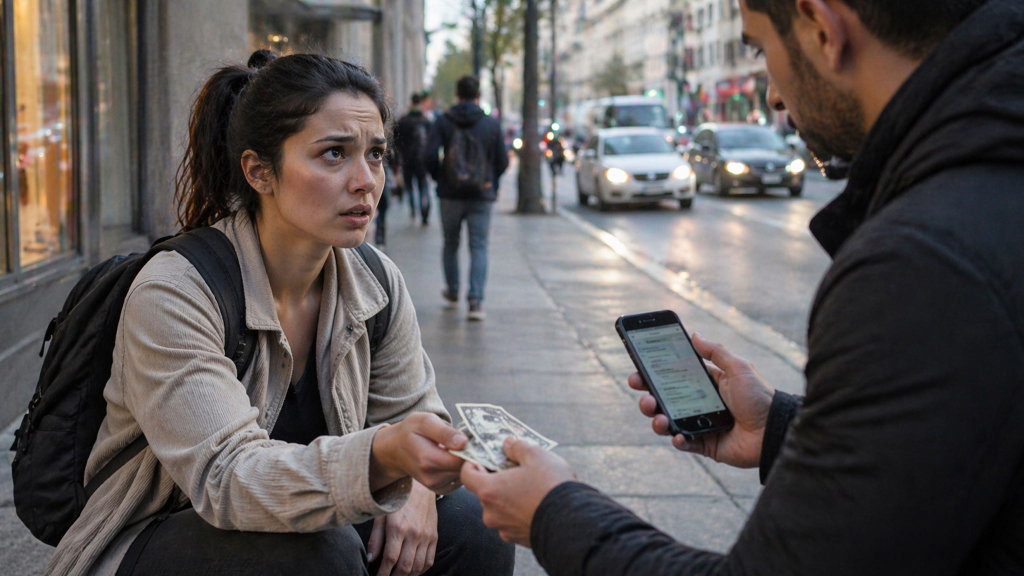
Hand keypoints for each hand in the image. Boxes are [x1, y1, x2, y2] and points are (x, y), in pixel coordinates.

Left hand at [366, 481, 437, 575]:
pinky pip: (429, 560)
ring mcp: (426, 536)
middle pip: (405, 567)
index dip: (383, 574)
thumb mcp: (381, 515)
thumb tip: (370, 559)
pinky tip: (412, 571)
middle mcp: (414, 534)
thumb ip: (376, 539)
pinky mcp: (434, 537)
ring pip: (418, 567)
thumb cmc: (397, 499)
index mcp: (398, 528)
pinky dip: (421, 570)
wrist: (420, 486)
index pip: (390, 559)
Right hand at [370, 413, 468, 493]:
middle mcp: (431, 477)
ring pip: (464, 476)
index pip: (461, 460)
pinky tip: (454, 459)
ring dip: (466, 464)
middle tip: (467, 442)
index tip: (473, 438)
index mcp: (428, 459)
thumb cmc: (411, 432)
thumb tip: (464, 442)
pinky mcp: (440, 490)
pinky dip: (460, 471)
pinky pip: (460, 482)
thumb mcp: (425, 422)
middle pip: (464, 469)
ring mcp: (435, 486)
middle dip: (471, 456)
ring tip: (458, 449)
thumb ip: (445, 432)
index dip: (472, 449)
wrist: (395, 449)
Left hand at [460, 437, 576, 546]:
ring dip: (508, 495)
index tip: (485, 457)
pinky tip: (536, 502)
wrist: (574, 522)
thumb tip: (507, 443)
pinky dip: (519, 510)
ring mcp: (504, 529)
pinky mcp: (518, 539)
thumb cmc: (551, 486)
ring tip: (529, 485)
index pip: (467, 475)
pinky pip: (512, 520)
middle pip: (484, 491)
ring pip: (499, 507)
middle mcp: (491, 513)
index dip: (473, 463)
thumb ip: (517, 447)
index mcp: (489, 491)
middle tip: (513, 467)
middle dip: (496, 478)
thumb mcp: (536, 455)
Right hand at [628, 333, 774, 467]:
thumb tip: (695, 334)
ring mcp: (700, 425)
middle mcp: (699, 404)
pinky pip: (684, 443)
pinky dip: (677, 439)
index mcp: (705, 384)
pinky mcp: (705, 445)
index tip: (638, 368)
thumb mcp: (738, 367)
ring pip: (668, 422)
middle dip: (647, 396)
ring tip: (657, 416)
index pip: (673, 377)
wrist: (775, 429)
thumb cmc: (759, 396)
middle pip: (664, 400)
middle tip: (642, 392)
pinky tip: (676, 435)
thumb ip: (716, 352)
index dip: (653, 374)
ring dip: (656, 419)